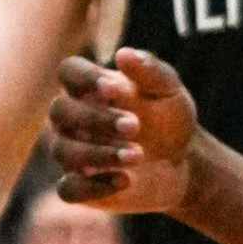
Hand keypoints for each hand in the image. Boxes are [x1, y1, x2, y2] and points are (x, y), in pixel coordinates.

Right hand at [52, 47, 196, 214]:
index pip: (68, 71)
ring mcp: (73, 152)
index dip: (84, 78)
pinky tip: (125, 180)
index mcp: (89, 86)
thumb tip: (123, 54)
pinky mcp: (80, 186)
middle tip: (135, 126)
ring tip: (138, 155)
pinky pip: (67, 189)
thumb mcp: (169, 91)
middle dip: (96, 119)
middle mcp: (72, 117)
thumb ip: (150, 71)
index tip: (113, 89)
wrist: (182, 164)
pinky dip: (92, 187)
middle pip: (60, 111)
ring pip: (63, 151)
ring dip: (99, 154)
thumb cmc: (169, 119)